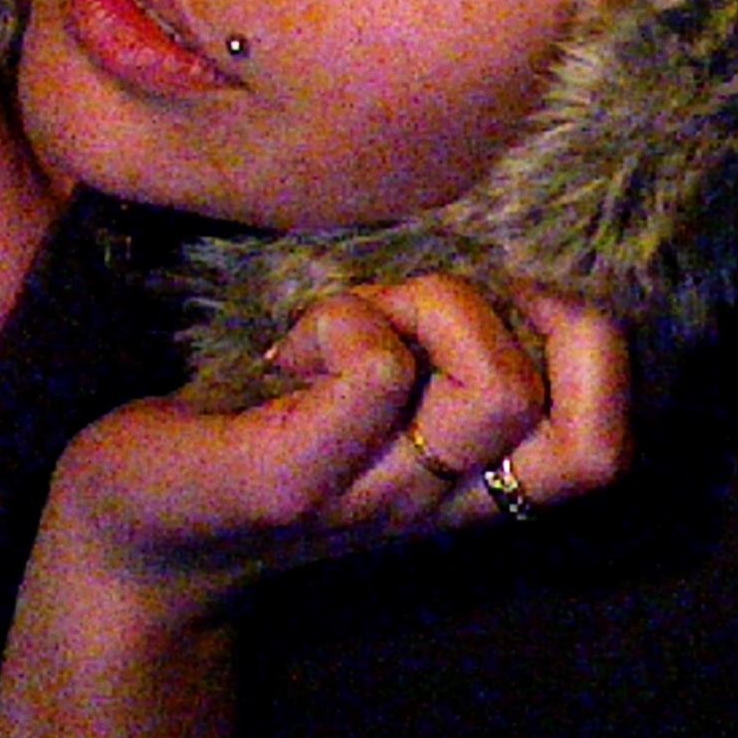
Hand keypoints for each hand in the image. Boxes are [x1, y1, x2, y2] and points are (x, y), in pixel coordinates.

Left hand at [43, 276, 630, 627]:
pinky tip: (292, 338)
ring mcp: (371, 496)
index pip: (606, 452)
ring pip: (498, 387)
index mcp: (464, 480)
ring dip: (438, 306)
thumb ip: (430, 335)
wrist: (130, 531)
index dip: (599, 357)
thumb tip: (487, 206)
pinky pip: (377, 371)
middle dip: (539, 319)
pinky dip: (347, 318)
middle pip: (585, 438)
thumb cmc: (249, 423)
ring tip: (357, 307)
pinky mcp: (291, 479)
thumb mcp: (362, 388)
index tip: (507, 286)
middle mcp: (436, 501)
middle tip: (436, 289)